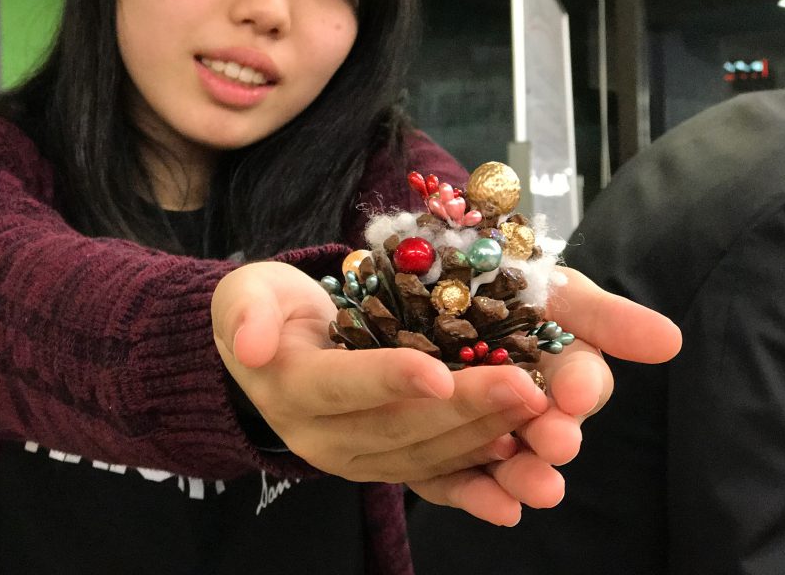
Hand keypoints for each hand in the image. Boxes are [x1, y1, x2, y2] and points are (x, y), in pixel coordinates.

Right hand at [212, 262, 548, 483]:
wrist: (271, 352)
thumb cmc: (264, 310)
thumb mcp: (244, 295)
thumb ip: (245, 314)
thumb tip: (247, 345)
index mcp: (291, 389)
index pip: (343, 385)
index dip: (389, 379)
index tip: (439, 372)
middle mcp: (323, 437)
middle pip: (399, 426)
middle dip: (465, 408)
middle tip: (525, 388)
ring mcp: (355, 458)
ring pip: (425, 455)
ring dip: (486, 440)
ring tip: (540, 420)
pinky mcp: (383, 465)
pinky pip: (432, 480)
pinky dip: (474, 484)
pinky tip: (515, 489)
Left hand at [407, 266, 681, 524]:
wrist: (424, 283)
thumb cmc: (497, 283)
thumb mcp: (551, 290)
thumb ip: (605, 316)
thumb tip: (672, 341)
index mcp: (558, 370)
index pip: (578, 381)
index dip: (580, 386)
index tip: (576, 391)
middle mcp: (524, 408)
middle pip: (544, 429)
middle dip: (554, 437)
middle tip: (557, 442)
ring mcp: (480, 435)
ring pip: (507, 463)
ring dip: (525, 476)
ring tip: (538, 488)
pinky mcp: (435, 456)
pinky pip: (455, 482)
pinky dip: (478, 497)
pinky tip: (500, 510)